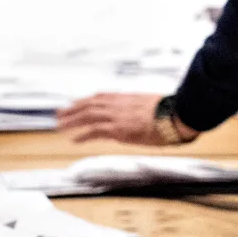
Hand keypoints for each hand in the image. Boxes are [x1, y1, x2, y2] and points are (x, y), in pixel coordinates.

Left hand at [56, 92, 190, 145]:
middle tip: (60, 112)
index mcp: (127, 98)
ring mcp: (117, 116)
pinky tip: (74, 140)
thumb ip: (142, 108)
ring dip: (72, 120)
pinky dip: (83, 135)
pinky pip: (95, 132)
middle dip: (73, 108)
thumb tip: (143, 113)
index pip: (102, 96)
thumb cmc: (172, 112)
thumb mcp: (154, 105)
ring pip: (88, 116)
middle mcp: (119, 104)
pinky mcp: (118, 129)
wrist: (177, 116)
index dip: (87, 100)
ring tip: (60, 125)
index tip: (77, 102)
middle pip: (90, 104)